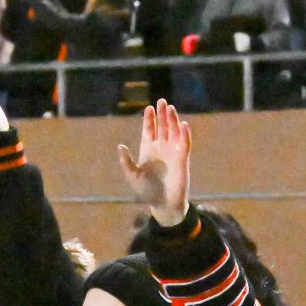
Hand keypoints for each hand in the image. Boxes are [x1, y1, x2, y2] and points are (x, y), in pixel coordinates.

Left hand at [118, 100, 190, 227]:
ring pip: (174, 131)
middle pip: (162, 127)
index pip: (149, 130)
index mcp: (148, 150)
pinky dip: (184, 133)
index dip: (149, 119)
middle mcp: (161, 148)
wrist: (163, 204)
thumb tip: (120, 146)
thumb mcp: (133, 176)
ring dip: (173, 120)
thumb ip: (126, 162)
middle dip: (162, 114)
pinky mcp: (182, 159)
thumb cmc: (146, 192)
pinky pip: (184, 143)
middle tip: (162, 101)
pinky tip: (183, 124)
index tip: (148, 108)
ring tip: (170, 108)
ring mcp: (172, 152)